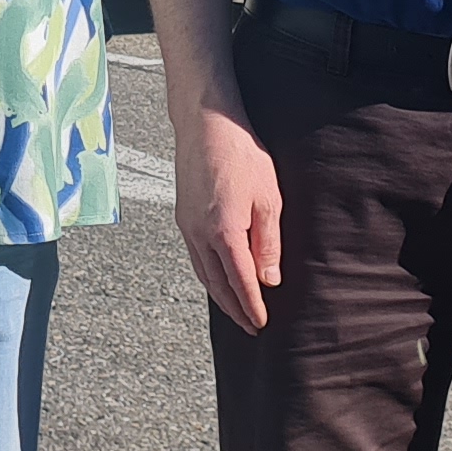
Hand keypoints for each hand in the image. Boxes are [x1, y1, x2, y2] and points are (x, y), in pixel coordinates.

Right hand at [176, 105, 285, 331]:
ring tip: (235, 309)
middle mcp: (200, 235)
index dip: (252, 306)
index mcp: (224, 233)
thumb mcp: (268, 199)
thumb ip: (268, 243)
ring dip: (219, 296)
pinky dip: (208, 275)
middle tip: (250, 326)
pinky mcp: (183, 217)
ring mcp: (187, 227)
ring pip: (203, 273)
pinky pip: (195, 257)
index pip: (240, 282)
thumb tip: (269, 279)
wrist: (206, 124)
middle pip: (217, 285)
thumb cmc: (241, 155)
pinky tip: (217, 277)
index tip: (262, 323)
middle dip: (234, 309)